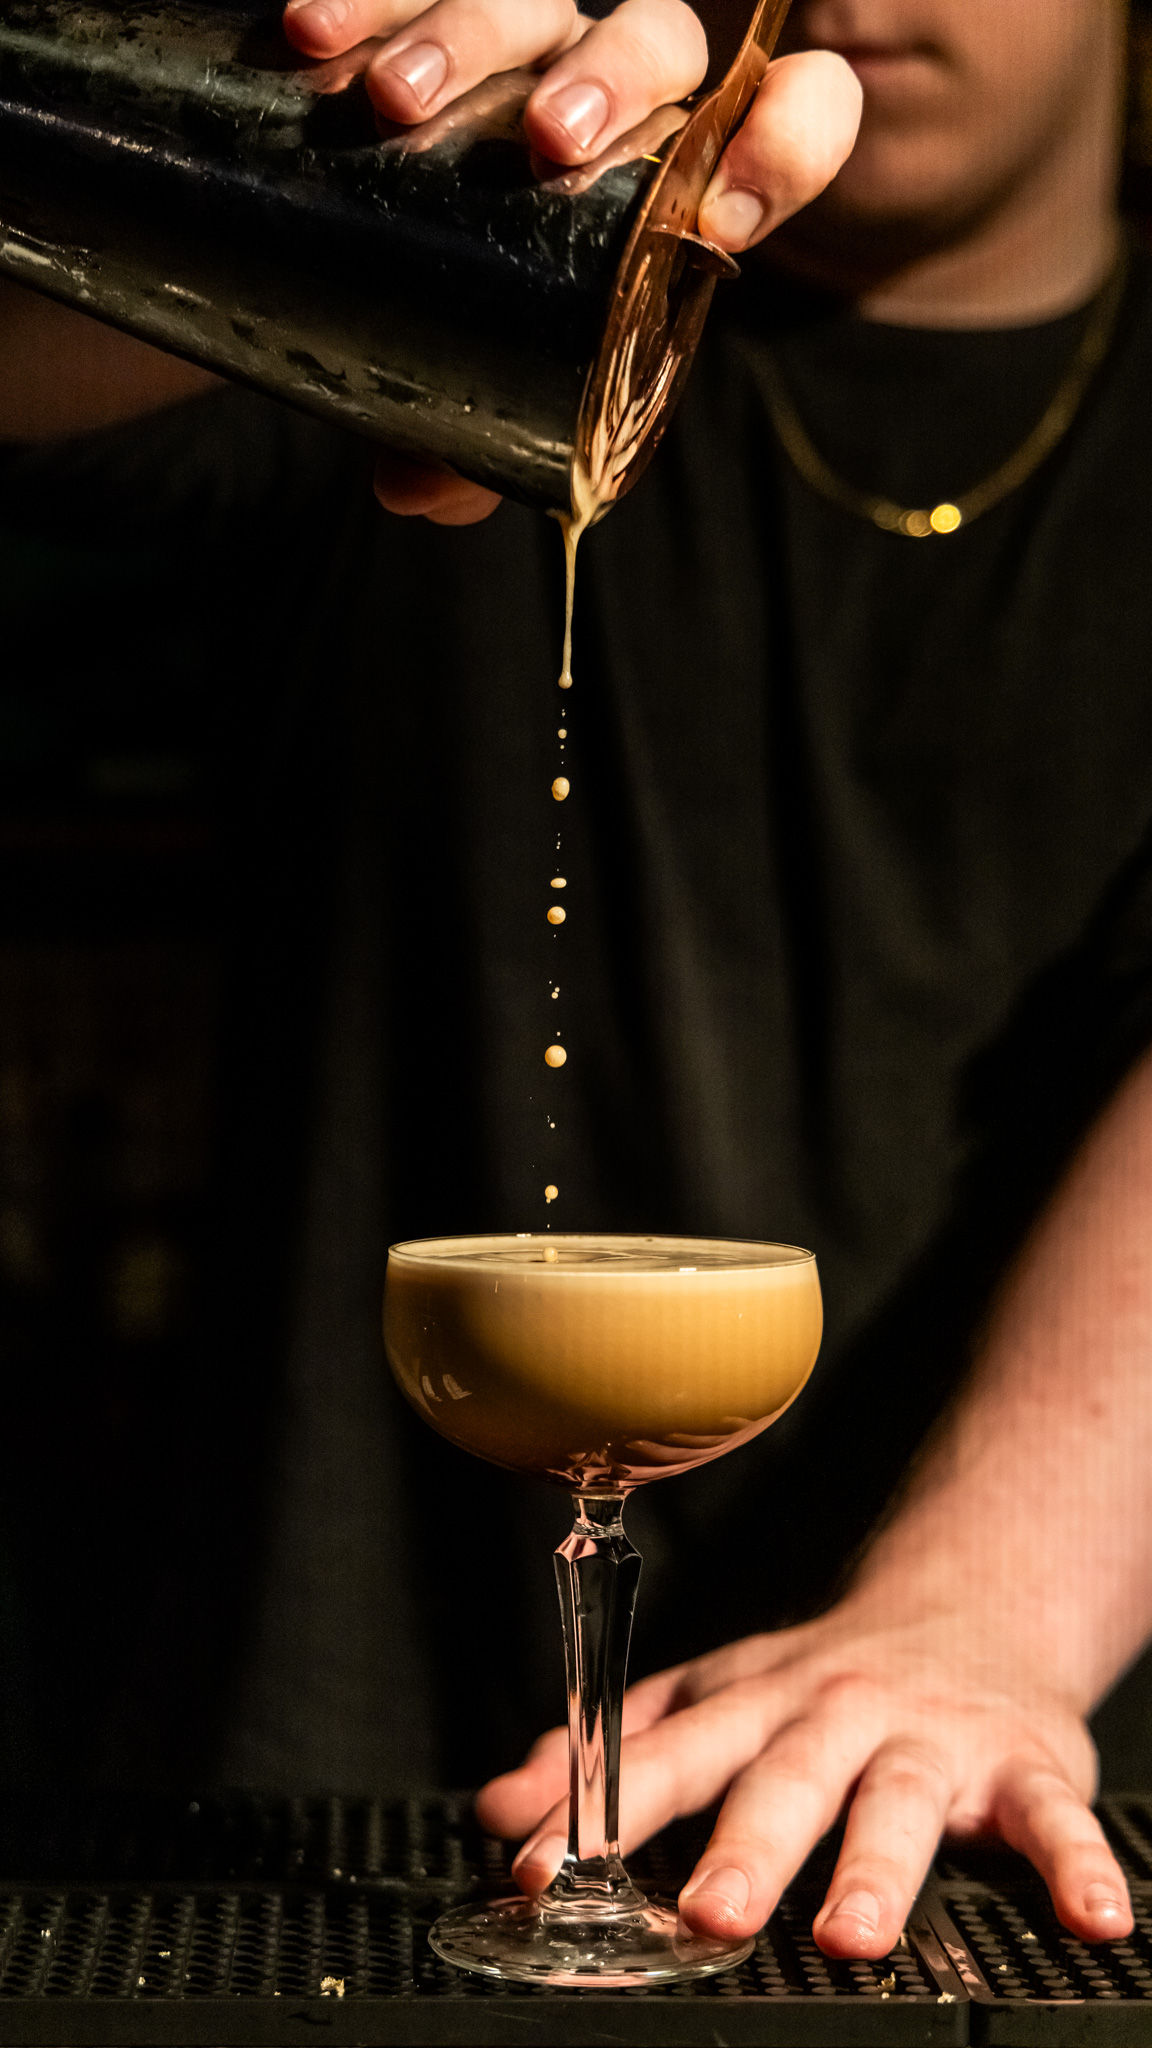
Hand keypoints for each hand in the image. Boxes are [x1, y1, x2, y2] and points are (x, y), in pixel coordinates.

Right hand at [281, 0, 860, 520]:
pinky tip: (310, 36)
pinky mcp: (428, 11)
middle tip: (542, 143)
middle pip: (657, 37)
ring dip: (469, 33)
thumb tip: (412, 490)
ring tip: (393, 101)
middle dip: (606, 78)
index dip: (787, 146)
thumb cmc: (479, 329)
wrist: (369, 255)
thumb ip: (476, 447)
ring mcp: (526, 40)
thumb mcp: (493, 399)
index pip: (798, 115)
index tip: (719, 223)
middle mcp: (617, 90)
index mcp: (678, 179)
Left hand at [476, 1602, 1134, 1954]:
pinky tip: (1093, 1914)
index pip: (662, 1758)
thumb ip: (606, 1752)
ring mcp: (931, 1736)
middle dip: (744, 1846)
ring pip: (902, 1799)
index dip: (594, 1810)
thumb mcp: (706, 1699)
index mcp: (751, 1705)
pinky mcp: (1024, 1762)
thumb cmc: (819, 1679)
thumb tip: (497, 1805)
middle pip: (784, 1778)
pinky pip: (1053, 1815)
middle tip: (705, 1911)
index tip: (535, 1866)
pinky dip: (1076, 1862)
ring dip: (879, 1866)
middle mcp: (835, 1713)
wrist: (967, 1607)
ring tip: (852, 1933)